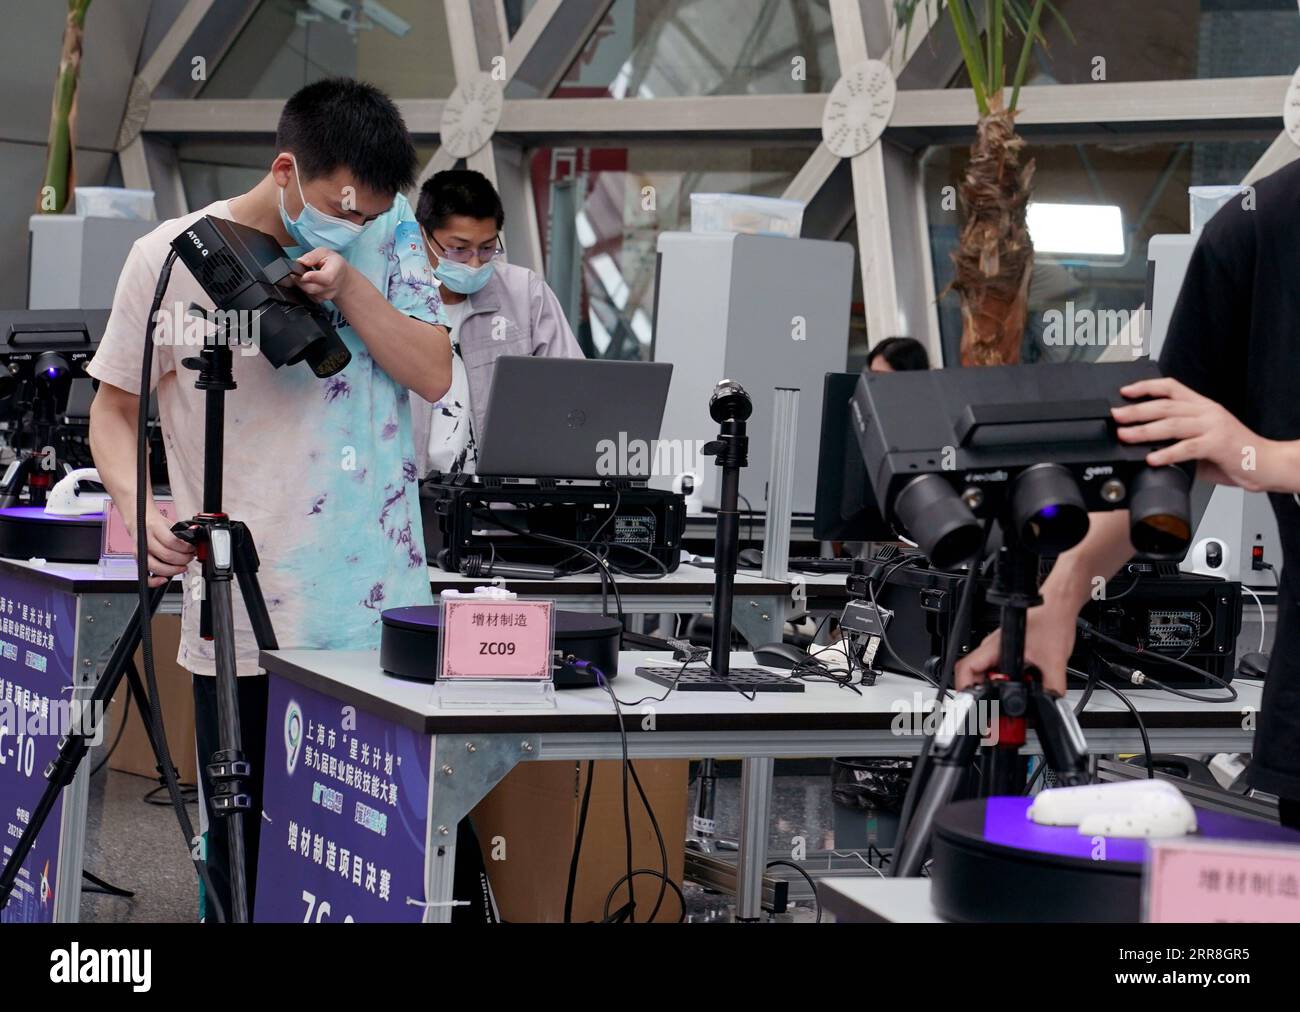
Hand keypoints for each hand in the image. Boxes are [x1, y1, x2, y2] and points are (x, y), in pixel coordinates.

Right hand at [133, 507, 194, 587]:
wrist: (138, 523)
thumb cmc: (156, 525)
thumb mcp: (169, 523)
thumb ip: (181, 531)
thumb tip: (194, 536)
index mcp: (155, 528)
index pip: (172, 541)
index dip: (185, 548)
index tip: (192, 548)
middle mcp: (145, 540)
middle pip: (167, 555)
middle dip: (183, 559)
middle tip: (190, 557)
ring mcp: (140, 552)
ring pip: (157, 567)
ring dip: (174, 570)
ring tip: (182, 566)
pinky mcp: (138, 561)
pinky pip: (145, 577)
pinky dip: (154, 581)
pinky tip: (165, 579)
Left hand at [295, 248, 356, 304]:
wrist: (343, 279)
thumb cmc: (333, 264)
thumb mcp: (325, 252)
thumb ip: (312, 256)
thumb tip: (300, 261)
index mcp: (335, 271)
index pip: (326, 278)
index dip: (313, 277)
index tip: (303, 275)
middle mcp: (333, 286)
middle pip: (312, 288)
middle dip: (300, 281)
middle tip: (294, 273)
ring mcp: (327, 295)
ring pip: (308, 293)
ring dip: (302, 285)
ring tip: (303, 276)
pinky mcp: (321, 300)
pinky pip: (308, 297)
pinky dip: (304, 290)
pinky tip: (307, 283)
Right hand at [955, 598, 1077, 695]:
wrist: (1059, 606)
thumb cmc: (1052, 620)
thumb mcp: (1055, 661)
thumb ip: (1052, 688)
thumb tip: (1050, 704)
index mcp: (995, 648)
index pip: (966, 670)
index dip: (965, 690)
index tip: (975, 706)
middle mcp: (992, 648)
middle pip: (975, 678)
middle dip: (984, 698)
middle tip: (996, 713)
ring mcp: (999, 650)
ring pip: (988, 676)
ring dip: (997, 691)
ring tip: (1011, 701)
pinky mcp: (1009, 651)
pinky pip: (1001, 672)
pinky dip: (1008, 684)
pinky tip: (1022, 687)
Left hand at [1112, 377, 1273, 492]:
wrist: (1266, 463)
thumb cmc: (1233, 453)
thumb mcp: (1202, 439)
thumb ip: (1178, 439)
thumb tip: (1146, 446)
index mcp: (1202, 406)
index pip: (1171, 387)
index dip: (1146, 387)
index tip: (1124, 392)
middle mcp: (1207, 412)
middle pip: (1165, 405)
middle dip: (1136, 410)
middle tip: (1115, 416)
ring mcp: (1213, 426)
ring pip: (1172, 423)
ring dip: (1144, 430)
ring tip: (1125, 436)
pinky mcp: (1218, 444)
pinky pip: (1188, 447)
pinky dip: (1167, 452)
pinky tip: (1153, 458)